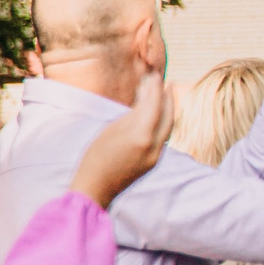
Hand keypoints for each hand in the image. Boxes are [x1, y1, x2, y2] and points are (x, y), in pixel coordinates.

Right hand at [70, 73, 172, 207]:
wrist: (95, 189)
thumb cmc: (96, 157)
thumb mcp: (112, 130)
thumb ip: (133, 115)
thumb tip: (146, 98)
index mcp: (141, 136)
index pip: (155, 106)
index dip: (156, 89)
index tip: (155, 75)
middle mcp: (154, 146)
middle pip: (168, 117)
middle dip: (168, 98)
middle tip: (165, 82)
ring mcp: (156, 156)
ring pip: (168, 127)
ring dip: (167, 110)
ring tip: (163, 95)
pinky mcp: (154, 162)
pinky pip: (163, 137)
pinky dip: (162, 123)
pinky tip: (156, 115)